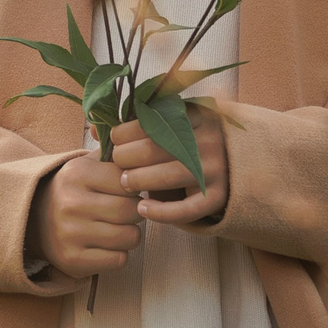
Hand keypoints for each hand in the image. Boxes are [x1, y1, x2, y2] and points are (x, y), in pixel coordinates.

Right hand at [29, 150, 141, 280]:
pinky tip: (107, 246)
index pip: (128, 182)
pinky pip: (119, 260)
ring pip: (130, 237)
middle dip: (136, 212)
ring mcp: (70, 234)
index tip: (126, 192)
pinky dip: (119, 254)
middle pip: (131, 210)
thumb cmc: (74, 190)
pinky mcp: (73, 260)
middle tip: (126, 212)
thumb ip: (117, 154)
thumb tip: (148, 148)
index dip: (134, 188)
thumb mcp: (88, 164)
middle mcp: (71, 203)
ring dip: (130, 234)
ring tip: (117, 228)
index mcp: (77, 173)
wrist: (34, 220)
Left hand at [108, 108, 230, 226]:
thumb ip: (136, 128)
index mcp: (196, 115)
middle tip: (118, 164)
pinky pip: (186, 209)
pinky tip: (143, 208)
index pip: (152, 120)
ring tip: (125, 183)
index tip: (115, 141)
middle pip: (156, 148)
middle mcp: (209, 139)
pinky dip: (160, 212)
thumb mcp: (169, 131)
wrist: (232, 170)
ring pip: (168, 175)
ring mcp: (216, 169)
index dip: (125, 132)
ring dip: (139, 181)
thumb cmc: (187, 147)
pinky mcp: (218, 197)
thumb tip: (94, 128)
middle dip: (127, 157)